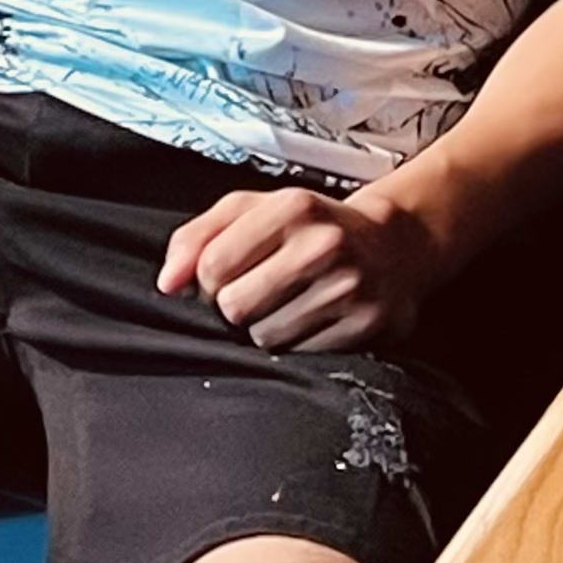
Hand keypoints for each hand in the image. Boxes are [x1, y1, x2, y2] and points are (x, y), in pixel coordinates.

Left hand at [161, 180, 443, 353]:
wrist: (395, 246)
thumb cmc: (310, 228)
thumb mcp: (254, 211)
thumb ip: (198, 237)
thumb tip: (168, 283)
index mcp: (292, 208)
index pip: (213, 267)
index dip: (208, 281)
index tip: (228, 276)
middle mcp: (324, 245)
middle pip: (234, 306)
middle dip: (236, 306)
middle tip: (260, 292)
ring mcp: (350, 286)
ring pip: (265, 335)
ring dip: (266, 327)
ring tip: (291, 303)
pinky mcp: (368, 324)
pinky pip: (301, 354)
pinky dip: (298, 343)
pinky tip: (314, 317)